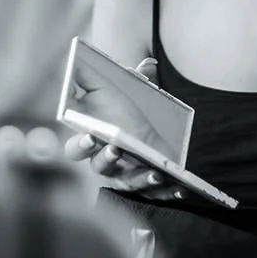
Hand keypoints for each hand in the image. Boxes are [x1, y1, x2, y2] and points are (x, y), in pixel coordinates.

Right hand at [62, 57, 188, 202]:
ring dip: (141, 178)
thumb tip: (150, 63)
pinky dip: (167, 192)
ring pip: (129, 183)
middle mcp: (104, 163)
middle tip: (116, 149)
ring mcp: (125, 178)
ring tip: (157, 172)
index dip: (80, 144)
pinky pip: (155, 194)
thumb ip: (136, 80)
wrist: (150, 134)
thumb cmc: (127, 114)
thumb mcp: (130, 95)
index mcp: (93, 141)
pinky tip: (181, 188)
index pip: (75, 148)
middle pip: (99, 166)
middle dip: (106, 159)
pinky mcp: (145, 188)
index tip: (90, 136)